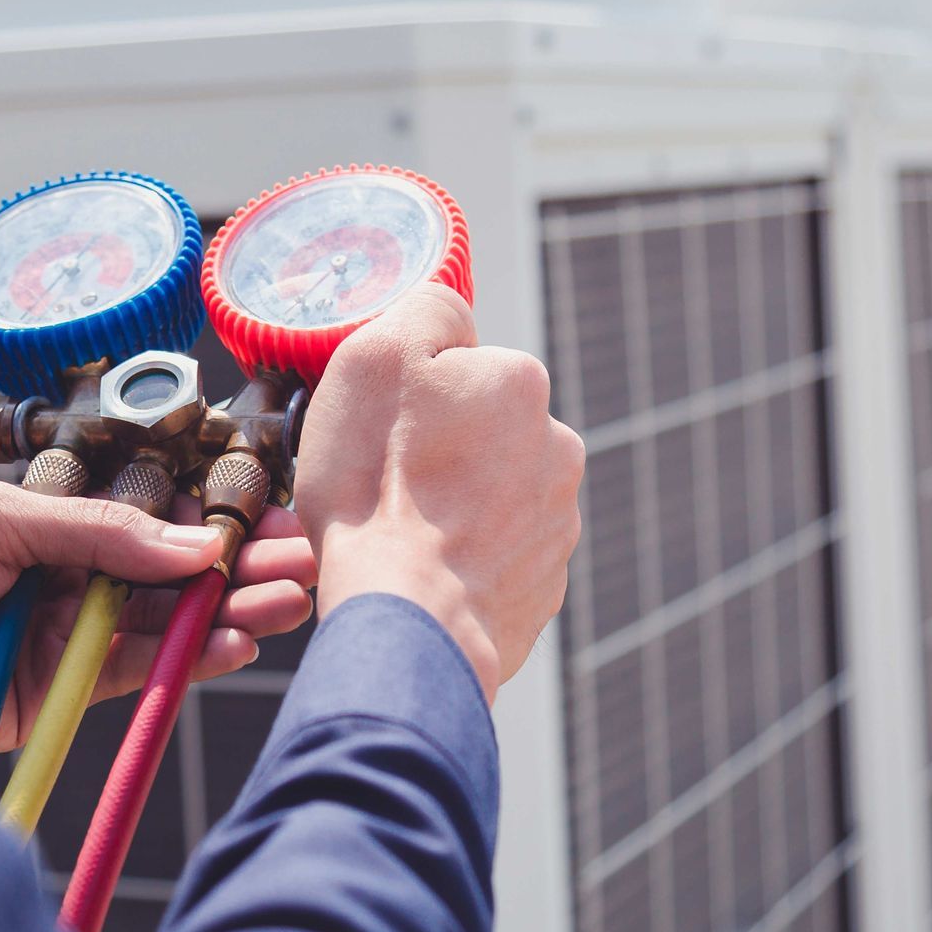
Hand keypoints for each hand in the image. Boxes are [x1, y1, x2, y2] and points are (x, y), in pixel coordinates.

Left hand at [0, 484, 315, 759]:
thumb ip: (93, 530)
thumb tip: (185, 542)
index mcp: (45, 517)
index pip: (146, 511)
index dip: (208, 513)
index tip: (267, 511)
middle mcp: (63, 572)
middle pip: (168, 567)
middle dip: (236, 561)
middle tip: (297, 558)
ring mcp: (65, 634)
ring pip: (165, 620)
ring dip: (228, 610)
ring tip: (284, 600)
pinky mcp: (61, 694)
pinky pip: (138, 674)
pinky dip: (188, 660)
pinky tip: (234, 642)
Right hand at [294, 285, 583, 702]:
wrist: (410, 621)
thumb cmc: (378, 488)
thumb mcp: (374, 358)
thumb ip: (425, 310)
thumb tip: (453, 316)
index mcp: (521, 383)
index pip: (460, 364)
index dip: (410, 393)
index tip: (380, 429)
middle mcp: (558, 445)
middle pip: (479, 429)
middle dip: (439, 448)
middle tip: (382, 482)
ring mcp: (557, 521)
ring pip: (490, 492)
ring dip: (452, 504)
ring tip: (401, 532)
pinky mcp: (544, 585)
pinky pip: (495, 555)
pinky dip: (462, 558)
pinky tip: (423, 570)